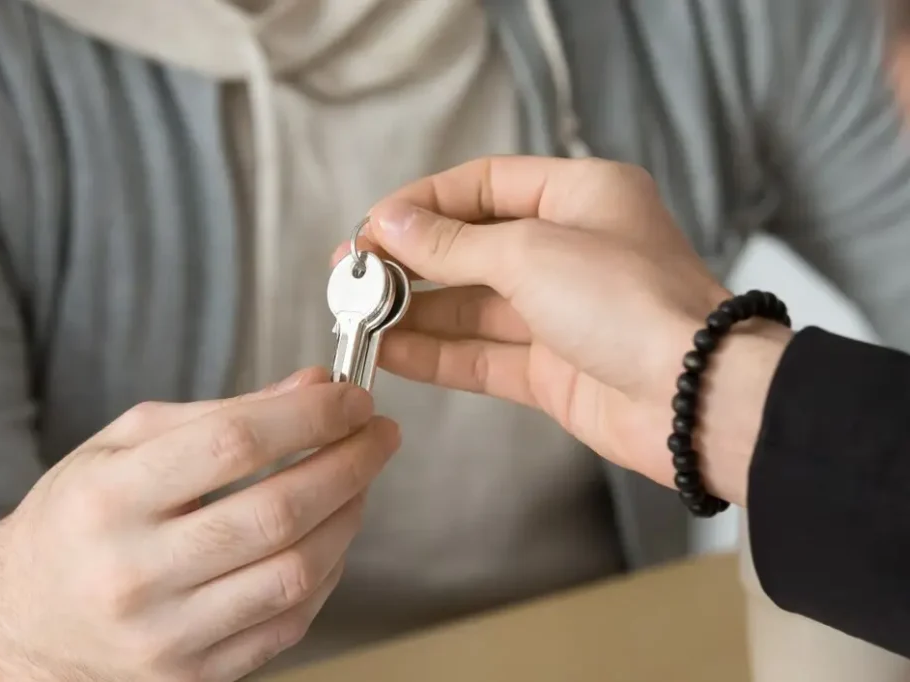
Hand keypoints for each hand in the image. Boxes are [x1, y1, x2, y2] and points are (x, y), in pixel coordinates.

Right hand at [0, 367, 399, 680]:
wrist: (24, 617)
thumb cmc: (80, 516)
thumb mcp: (127, 442)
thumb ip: (224, 413)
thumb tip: (315, 387)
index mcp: (110, 498)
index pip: (234, 444)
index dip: (310, 416)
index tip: (351, 399)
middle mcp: (133, 573)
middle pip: (277, 512)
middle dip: (349, 463)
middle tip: (378, 435)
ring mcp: (165, 634)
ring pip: (295, 572)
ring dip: (348, 516)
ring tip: (357, 480)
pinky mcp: (192, 675)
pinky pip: (289, 622)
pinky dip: (326, 572)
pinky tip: (329, 536)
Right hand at [340, 156, 786, 501]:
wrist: (697, 399)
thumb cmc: (632, 304)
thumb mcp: (531, 252)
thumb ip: (453, 243)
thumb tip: (388, 225)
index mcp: (579, 196)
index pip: (483, 184)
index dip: (421, 203)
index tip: (370, 227)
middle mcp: (569, 249)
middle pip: (471, 246)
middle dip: (409, 261)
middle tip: (348, 275)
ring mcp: (560, 313)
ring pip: (471, 306)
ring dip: (413, 311)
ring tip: (355, 315)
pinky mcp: (553, 370)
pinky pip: (482, 355)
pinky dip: (436, 354)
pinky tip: (388, 352)